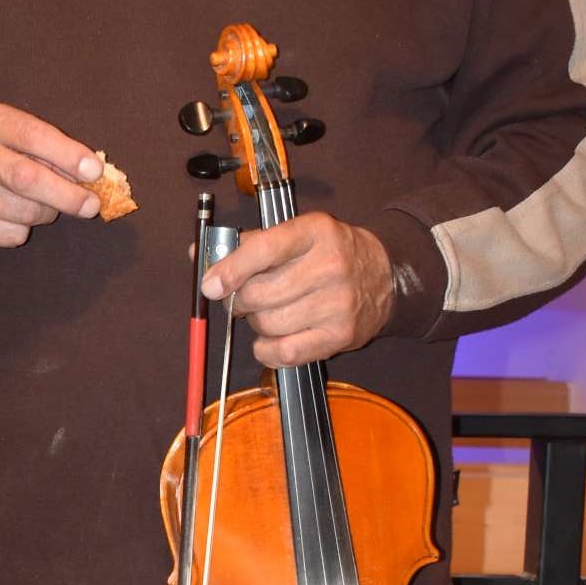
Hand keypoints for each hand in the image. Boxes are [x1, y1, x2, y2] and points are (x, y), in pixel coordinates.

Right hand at [0, 101, 105, 246]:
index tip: (95, 172)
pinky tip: (10, 215)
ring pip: (24, 212)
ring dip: (46, 213)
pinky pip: (11, 234)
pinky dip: (23, 229)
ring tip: (40, 203)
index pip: (33, 135)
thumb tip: (91, 176)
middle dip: (67, 195)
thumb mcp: (10, 132)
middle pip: (27, 179)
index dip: (68, 155)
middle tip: (91, 205)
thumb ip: (47, 146)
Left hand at [202, 214, 394, 365]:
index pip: (262, 250)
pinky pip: (286, 352)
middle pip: (260, 293)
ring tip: (268, 314)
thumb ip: (250, 243)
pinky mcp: (341, 335)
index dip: (230, 270)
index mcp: (315, 232)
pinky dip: (267, 350)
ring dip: (257, 324)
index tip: (211, 285)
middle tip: (245, 299)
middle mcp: (330, 266)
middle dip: (241, 301)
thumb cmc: (330, 253)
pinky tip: (270, 340)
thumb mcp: (298, 233)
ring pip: (269, 324)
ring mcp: (338, 303)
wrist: (386, 276)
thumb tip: (198, 255)